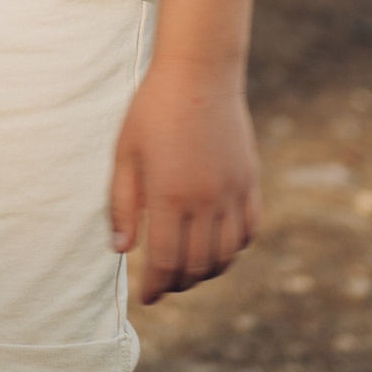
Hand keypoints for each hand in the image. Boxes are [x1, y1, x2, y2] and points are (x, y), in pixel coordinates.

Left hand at [109, 61, 259, 304]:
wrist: (200, 73)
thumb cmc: (153, 110)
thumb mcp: (124, 154)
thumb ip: (122, 205)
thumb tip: (121, 251)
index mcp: (170, 195)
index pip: (166, 262)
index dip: (155, 287)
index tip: (146, 298)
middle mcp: (206, 200)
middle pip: (198, 265)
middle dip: (178, 284)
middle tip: (163, 286)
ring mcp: (233, 192)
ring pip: (226, 254)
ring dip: (207, 271)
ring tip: (188, 271)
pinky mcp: (249, 181)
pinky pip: (248, 230)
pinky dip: (234, 249)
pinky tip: (217, 247)